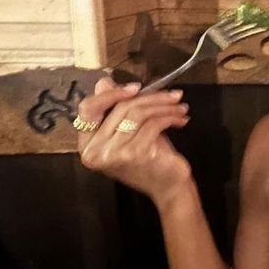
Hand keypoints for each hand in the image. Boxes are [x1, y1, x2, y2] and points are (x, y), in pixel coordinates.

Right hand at [76, 77, 192, 205]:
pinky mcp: (135, 153)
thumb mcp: (130, 131)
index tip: (136, 87)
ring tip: (180, 107)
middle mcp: (95, 151)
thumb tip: (105, 81)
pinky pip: (152, 123)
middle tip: (172, 95)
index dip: (110, 93)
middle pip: (119, 108)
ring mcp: (114, 153)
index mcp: (87, 145)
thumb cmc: (149, 159)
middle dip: (150, 97)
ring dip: (163, 106)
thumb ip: (115, 109)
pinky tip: (180, 119)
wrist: (168, 187)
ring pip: (137, 113)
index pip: (88, 109)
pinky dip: (170, 117)